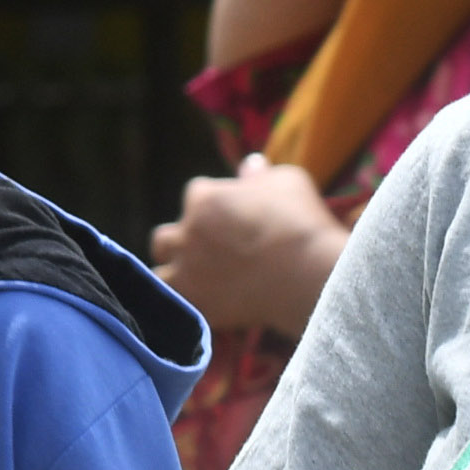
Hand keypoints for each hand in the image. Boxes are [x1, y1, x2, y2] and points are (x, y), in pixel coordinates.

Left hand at [152, 157, 347, 338]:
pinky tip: (203, 303)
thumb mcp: (287, 181)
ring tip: (198, 282)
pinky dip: (185, 303)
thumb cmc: (301, 222)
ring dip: (175, 274)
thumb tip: (250, 164)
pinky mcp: (196, 303)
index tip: (233, 219)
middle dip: (181, 242)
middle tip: (207, 252)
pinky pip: (176, 305)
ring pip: (160, 272)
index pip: (196, 195)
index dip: (214, 206)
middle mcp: (188, 232)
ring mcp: (188, 270)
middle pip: (165, 236)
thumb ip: (261, 174)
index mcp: (204, 197)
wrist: (310, 275)